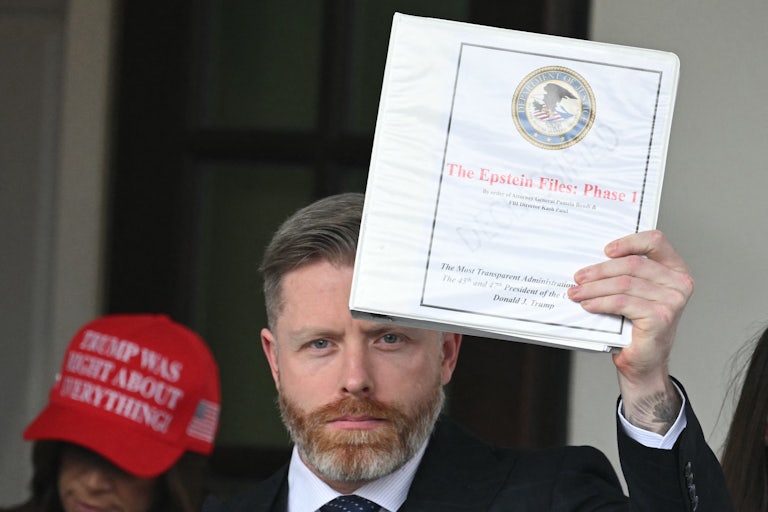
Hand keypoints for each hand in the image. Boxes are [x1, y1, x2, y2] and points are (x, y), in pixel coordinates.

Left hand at [567, 230, 691, 432]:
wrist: (643, 362)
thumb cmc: (636, 326)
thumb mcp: (632, 293)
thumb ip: (623, 274)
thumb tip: (591, 262)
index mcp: (675, 270)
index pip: (656, 241)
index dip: (629, 241)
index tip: (605, 250)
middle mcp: (679, 284)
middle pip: (633, 264)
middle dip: (599, 270)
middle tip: (578, 277)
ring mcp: (672, 301)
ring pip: (624, 284)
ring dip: (594, 288)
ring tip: (577, 293)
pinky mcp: (660, 317)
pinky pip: (622, 303)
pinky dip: (600, 302)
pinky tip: (588, 305)